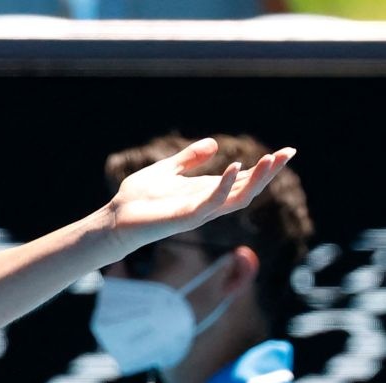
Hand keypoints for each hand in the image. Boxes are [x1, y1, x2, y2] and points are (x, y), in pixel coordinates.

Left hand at [107, 137, 294, 250]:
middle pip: (248, 190)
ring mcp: (199, 212)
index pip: (243, 179)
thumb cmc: (138, 199)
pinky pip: (211, 203)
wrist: (114, 219)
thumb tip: (215, 144)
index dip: (265, 167)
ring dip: (256, 180)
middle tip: (287, 153)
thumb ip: (189, 159)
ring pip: (238, 199)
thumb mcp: (168, 170)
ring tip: (271, 159)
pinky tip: (233, 168)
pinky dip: (224, 187)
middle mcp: (207, 204)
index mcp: (206, 192)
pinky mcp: (185, 218)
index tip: (287, 151)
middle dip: (269, 173)